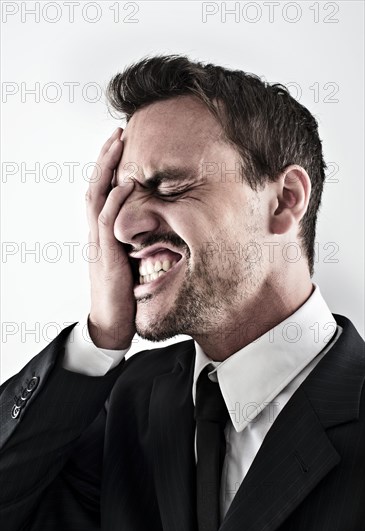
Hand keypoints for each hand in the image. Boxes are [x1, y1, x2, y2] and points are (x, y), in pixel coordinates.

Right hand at [86, 128, 135, 348]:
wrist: (113, 323)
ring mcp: (98, 243)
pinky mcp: (105, 256)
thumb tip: (160, 223)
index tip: (122, 143)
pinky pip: (106, 223)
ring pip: (97, 197)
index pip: (104, 192)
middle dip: (106, 158)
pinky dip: (115, 201)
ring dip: (107, 169)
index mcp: (103, 232)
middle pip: (97, 186)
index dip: (110, 167)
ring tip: (118, 143)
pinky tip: (125, 184)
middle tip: (118, 131)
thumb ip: (139, 239)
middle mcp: (97, 233)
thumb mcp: (133, 260)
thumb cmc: (124, 293)